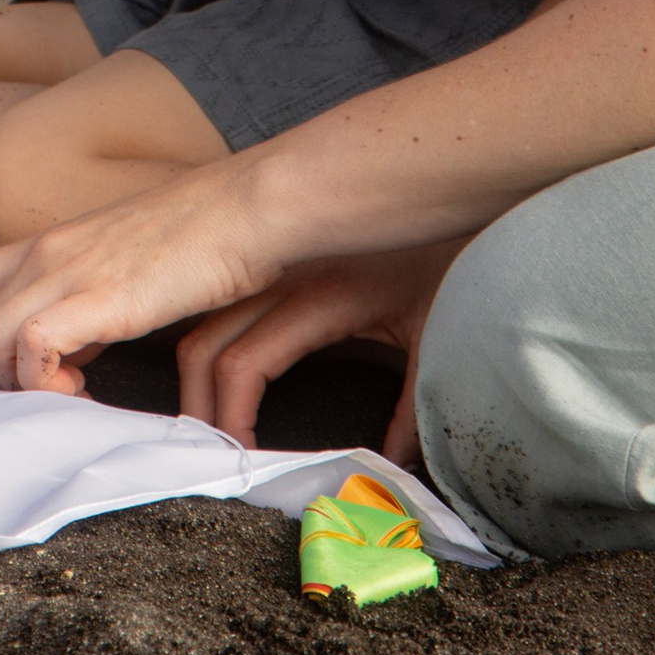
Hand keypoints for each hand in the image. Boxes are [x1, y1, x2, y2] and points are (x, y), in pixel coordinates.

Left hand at [0, 149, 284, 392]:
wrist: (252, 208)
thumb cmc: (208, 237)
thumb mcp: (131, 271)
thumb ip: (93, 306)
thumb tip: (77, 349)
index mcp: (50, 242)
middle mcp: (44, 252)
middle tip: (31, 405)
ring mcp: (63, 271)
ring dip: (22, 387)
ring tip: (75, 399)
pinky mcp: (91, 296)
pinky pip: (31, 355)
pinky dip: (45, 386)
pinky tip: (82, 396)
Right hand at [172, 238, 469, 458]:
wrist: (458, 184)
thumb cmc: (454, 259)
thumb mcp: (437, 339)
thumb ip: (412, 412)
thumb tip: (391, 470)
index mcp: (323, 295)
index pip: (244, 365)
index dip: (231, 420)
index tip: (244, 462)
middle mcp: (286, 274)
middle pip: (203, 342)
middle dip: (197, 405)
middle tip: (214, 456)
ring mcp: (276, 259)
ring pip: (202, 318)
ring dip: (195, 373)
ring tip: (209, 423)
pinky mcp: (278, 254)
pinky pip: (222, 300)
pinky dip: (208, 338)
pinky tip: (215, 371)